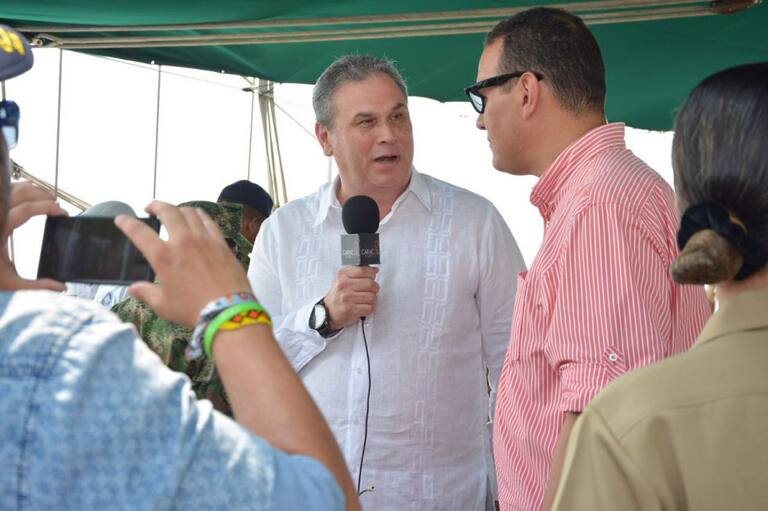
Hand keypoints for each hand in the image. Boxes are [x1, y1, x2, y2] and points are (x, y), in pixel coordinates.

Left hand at [0, 182, 66, 291]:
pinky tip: (30, 196)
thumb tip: (61, 288)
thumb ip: (38, 285)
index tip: (62, 212)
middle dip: (43, 195)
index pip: (27, 209)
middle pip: (21, 193)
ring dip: (33, 190)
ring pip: (12, 188)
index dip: (47, 207)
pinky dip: (20, 190)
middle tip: (57, 205)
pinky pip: (5, 192)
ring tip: (47, 198)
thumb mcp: (10, 282)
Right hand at [115, 200, 252, 326]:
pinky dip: (200, 216)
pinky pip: (209, 221)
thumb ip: (146, 293)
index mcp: (163, 256)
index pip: (139, 232)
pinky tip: (198, 219)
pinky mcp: (221, 243)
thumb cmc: (193, 310)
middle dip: (156, 205)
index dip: (127, 222)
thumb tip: (133, 289)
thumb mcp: (164, 305)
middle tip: (151, 208)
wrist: (228, 310)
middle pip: (168, 211)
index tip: (121, 218)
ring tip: (174, 213)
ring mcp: (204, 239)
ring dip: (178, 209)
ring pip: (190, 212)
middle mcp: (183, 242)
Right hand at [324, 266, 378, 328]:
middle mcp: (343, 285)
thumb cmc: (340, 292)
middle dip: (374, 287)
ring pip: (372, 297)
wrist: (329, 309)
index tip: (373, 275)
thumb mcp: (344, 277)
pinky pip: (369, 308)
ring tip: (366, 298)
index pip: (362, 270)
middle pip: (370, 284)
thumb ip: (358, 271)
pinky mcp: (350, 310)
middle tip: (371, 288)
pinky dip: (370, 307)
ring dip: (372, 298)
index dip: (372, 273)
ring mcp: (346, 298)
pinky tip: (364, 305)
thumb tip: (375, 269)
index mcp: (343, 274)